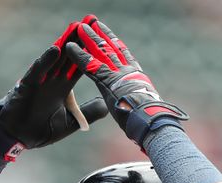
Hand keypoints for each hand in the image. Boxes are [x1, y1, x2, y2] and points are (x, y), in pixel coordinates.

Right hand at [0, 22, 107, 160]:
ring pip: (55, 59)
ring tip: (76, 28)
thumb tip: (106, 106)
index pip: (80, 67)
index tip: (103, 40)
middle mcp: (53, 81)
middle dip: (79, 41)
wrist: (18, 138)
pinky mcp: (29, 85)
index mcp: (64, 88)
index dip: (91, 54)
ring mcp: (41, 81)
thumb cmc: (41, 130)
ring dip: (65, 44)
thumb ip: (87, 113)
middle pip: (69, 57)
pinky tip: (56, 49)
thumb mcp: (69, 122)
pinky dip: (47, 60)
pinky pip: (39, 70)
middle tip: (90, 22)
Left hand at [65, 17, 188, 146]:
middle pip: (112, 48)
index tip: (110, 35)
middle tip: (92, 23)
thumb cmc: (150, 120)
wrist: (151, 120)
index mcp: (137, 77)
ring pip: (101, 52)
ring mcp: (118, 74)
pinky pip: (90, 65)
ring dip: (88, 39)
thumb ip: (136, 102)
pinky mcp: (107, 81)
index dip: (116, 44)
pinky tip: (70, 47)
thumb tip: (138, 108)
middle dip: (102, 35)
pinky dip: (79, 56)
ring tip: (79, 28)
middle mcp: (128, 71)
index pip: (125, 56)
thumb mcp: (143, 108)